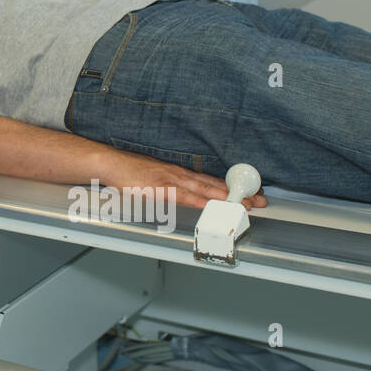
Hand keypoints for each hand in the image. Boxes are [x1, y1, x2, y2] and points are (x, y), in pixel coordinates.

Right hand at [98, 147, 267, 211]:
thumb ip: (170, 184)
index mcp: (179, 173)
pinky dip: (201, 202)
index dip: (232, 187)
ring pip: (206, 191)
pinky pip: (186, 197)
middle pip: (215, 185)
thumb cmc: (129, 171)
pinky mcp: (161, 189)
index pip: (211, 180)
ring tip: (246, 205)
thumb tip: (184, 193)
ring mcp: (172, 181)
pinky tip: (213, 207)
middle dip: (238, 194)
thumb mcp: (155, 176)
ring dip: (227, 198)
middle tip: (260, 200)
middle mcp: (180, 175)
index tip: (250, 192)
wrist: (111, 164)